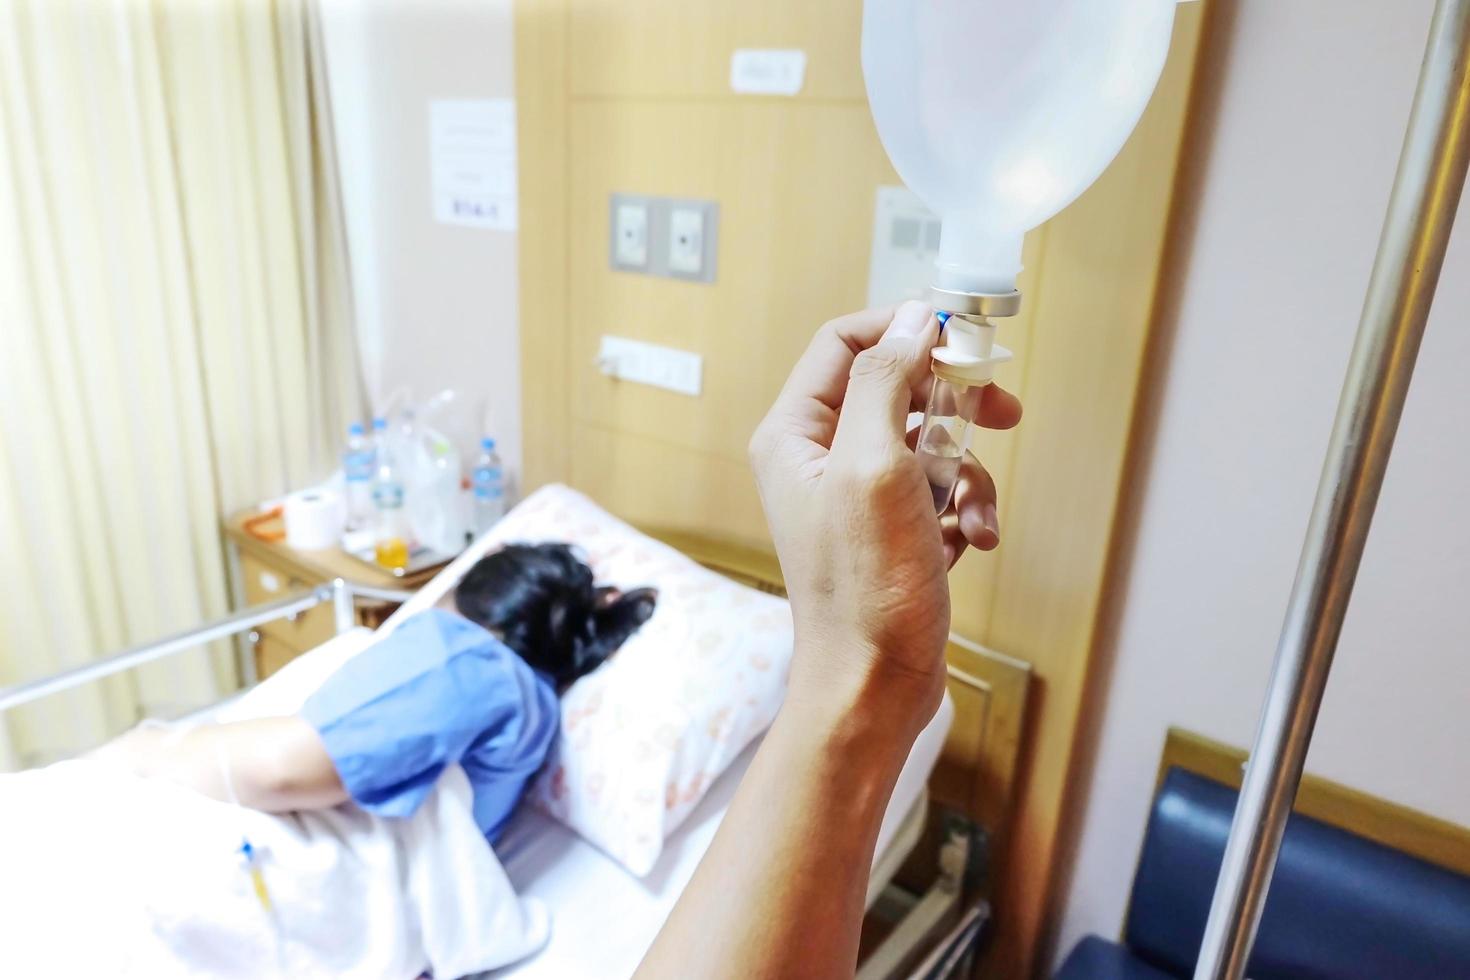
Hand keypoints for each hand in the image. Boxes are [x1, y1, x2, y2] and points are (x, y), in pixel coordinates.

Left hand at [749, 301, 1021, 735]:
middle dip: (954, 402)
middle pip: (896, 388)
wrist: (874, 686)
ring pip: (929, 442)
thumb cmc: (866, 586)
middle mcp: (818, 459)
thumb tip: (914, 316)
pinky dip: (964, 511)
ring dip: (968, 473)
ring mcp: (856, 497)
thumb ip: (888, 382)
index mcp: (795, 435)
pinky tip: (972, 544)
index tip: (963, 333)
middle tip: (1002, 409)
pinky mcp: (891, 531)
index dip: (904, 329)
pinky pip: (940, 492)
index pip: (845, 342)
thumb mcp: (876, 466)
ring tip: (973, 514)